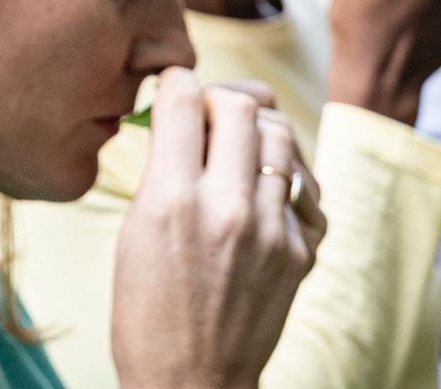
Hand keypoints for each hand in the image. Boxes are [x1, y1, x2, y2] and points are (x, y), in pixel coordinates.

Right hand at [112, 70, 321, 388]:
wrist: (191, 383)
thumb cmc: (147, 311)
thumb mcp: (135, 231)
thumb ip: (162, 168)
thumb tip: (182, 114)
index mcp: (170, 201)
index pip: (185, 100)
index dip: (177, 82)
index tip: (176, 86)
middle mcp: (227, 208)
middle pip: (241, 105)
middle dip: (221, 98)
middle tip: (209, 113)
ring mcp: (272, 230)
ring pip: (282, 134)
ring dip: (259, 129)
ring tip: (241, 147)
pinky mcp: (302, 252)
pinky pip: (305, 184)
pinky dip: (286, 175)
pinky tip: (266, 189)